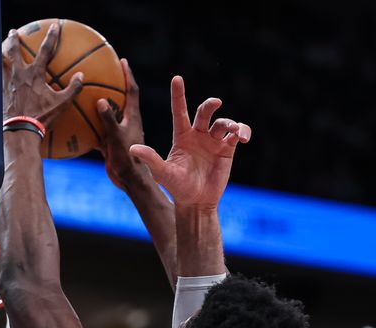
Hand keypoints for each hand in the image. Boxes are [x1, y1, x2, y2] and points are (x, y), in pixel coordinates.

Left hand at [2, 25, 82, 126]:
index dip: (51, 37)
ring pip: (1, 63)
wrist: (20, 130)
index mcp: (35, 75)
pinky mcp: (0, 93)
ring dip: (0, 54)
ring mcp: (7, 83)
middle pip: (14, 51)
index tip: (54, 26)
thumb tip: (81, 76)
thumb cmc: (42, 117)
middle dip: (14, 40)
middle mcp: (19, 75)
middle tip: (14, 32)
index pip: (45, 51)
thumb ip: (73, 89)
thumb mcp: (61, 104)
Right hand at [96, 59, 145, 189]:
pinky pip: (99, 131)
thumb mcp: (117, 137)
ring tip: (87, 94)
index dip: (127, 75)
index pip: (132, 90)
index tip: (122, 60)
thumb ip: (109, 120)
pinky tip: (76, 124)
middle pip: (120, 99)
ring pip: (108, 115)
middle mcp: (127, 122)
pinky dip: (89, 126)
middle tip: (104, 72)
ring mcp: (119, 133)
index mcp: (133, 117)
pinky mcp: (111, 143)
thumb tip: (101, 100)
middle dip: (114, 85)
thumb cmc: (127, 158)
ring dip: (100, 105)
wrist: (129, 180)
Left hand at [130, 76, 250, 208]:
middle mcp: (198, 135)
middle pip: (204, 112)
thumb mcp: (162, 173)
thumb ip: (150, 158)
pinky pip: (237, 133)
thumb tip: (132, 147)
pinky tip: (243, 137)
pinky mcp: (227, 149)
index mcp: (181, 136)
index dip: (178, 95)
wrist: (196, 202)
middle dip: (210, 105)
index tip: (177, 78)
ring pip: (223, 122)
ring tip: (234, 132)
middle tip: (216, 102)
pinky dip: (243, 131)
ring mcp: (213, 141)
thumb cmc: (177, 187)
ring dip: (229, 123)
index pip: (179, 111)